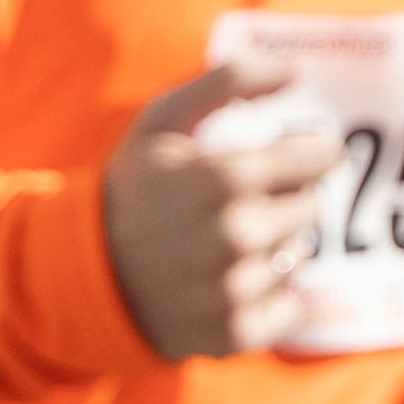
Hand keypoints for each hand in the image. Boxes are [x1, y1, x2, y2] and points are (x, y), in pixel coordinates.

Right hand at [101, 58, 337, 361]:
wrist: (87, 273)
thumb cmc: (134, 187)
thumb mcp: (164, 120)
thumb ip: (229, 81)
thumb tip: (295, 71)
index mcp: (223, 178)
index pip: (317, 158)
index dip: (313, 151)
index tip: (301, 150)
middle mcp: (236, 236)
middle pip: (310, 206)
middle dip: (288, 197)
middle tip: (245, 198)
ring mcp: (235, 288)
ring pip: (300, 253)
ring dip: (277, 244)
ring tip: (228, 239)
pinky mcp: (235, 331)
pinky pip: (291, 305)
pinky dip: (272, 294)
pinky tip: (233, 278)